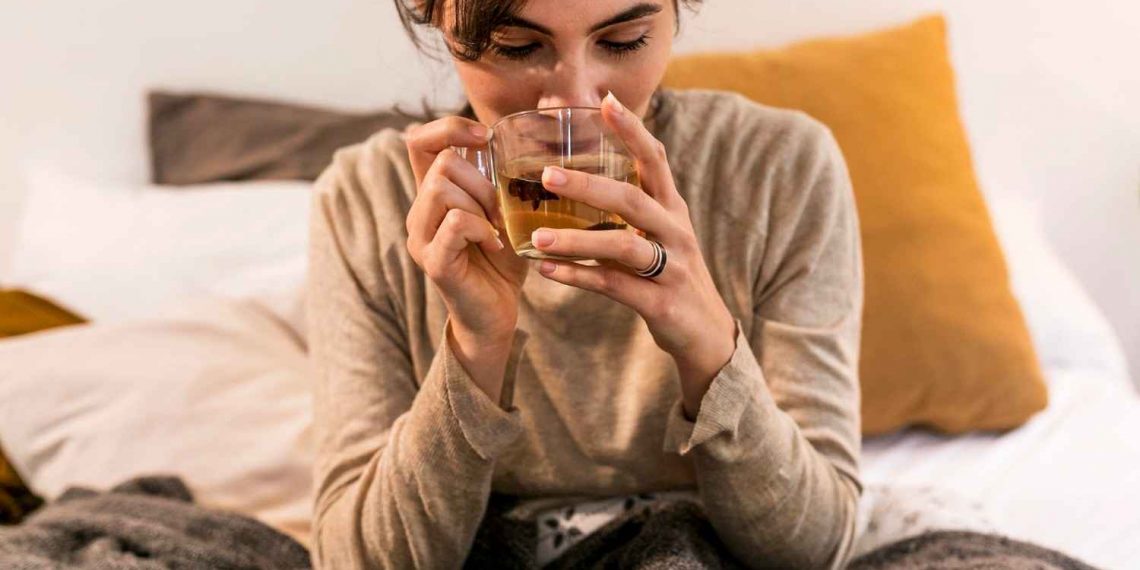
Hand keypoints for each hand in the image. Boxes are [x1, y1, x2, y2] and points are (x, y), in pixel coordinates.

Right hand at [405, 117, 529, 400]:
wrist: (497, 315)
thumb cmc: (503, 262)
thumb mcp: (506, 212)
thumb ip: (503, 180)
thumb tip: (532, 140)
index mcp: (433, 195)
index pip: (420, 140)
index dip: (449, 128)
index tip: (485, 138)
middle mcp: (419, 212)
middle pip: (440, 163)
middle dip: (480, 180)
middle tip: (500, 211)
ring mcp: (421, 237)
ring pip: (442, 188)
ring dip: (480, 203)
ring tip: (497, 228)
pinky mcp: (433, 261)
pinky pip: (455, 223)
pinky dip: (482, 229)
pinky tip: (495, 245)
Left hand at [531, 93, 736, 417]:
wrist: (705, 336)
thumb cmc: (671, 278)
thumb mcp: (657, 236)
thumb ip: (627, 211)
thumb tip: (578, 180)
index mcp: (672, 210)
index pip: (655, 160)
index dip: (633, 130)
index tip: (606, 101)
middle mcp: (676, 232)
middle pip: (633, 199)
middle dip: (589, 185)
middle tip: (547, 175)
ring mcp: (671, 268)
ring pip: (622, 246)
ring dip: (577, 240)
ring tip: (537, 238)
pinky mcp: (661, 302)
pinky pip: (614, 286)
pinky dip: (578, 277)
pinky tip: (547, 272)